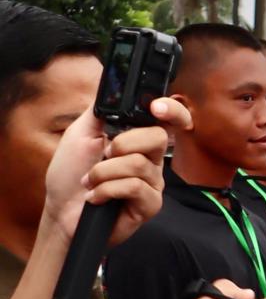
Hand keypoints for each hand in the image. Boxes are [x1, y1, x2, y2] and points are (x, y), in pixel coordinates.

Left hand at [43, 98, 191, 246]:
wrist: (61, 211)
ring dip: (104, 172)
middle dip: (122, 144)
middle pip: (157, 136)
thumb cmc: (70, 175)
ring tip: (92, 181)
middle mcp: (150, 158)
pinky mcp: (150, 204)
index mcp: (138, 138)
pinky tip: (97, 197)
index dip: (172, 110)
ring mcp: (152, 182)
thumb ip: (101, 110)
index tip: (157, 108)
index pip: (168, 120)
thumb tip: (114, 88)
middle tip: (104, 155)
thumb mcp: (80, 133)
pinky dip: (107, 190)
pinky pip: (135, 187)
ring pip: (139, 163)